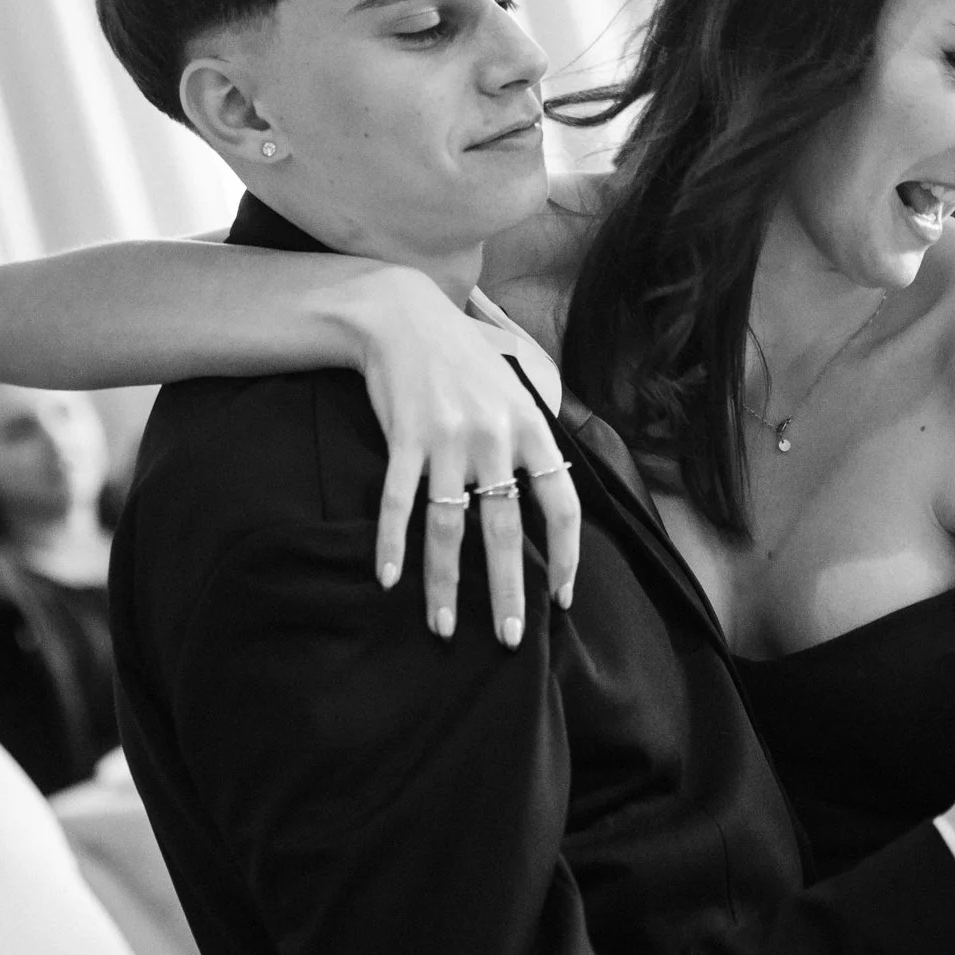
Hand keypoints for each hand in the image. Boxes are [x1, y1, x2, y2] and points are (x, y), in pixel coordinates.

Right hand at [349, 269, 580, 645]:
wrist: (403, 316)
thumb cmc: (463, 360)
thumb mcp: (515, 389)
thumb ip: (535, 438)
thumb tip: (555, 493)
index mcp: (531, 428)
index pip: (562, 504)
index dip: (566, 557)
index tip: (560, 597)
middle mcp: (494, 437)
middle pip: (504, 528)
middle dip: (507, 590)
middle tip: (510, 638)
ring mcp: (447, 439)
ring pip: (448, 527)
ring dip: (444, 584)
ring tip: (444, 628)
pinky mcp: (403, 438)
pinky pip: (398, 502)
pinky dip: (392, 543)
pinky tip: (388, 578)